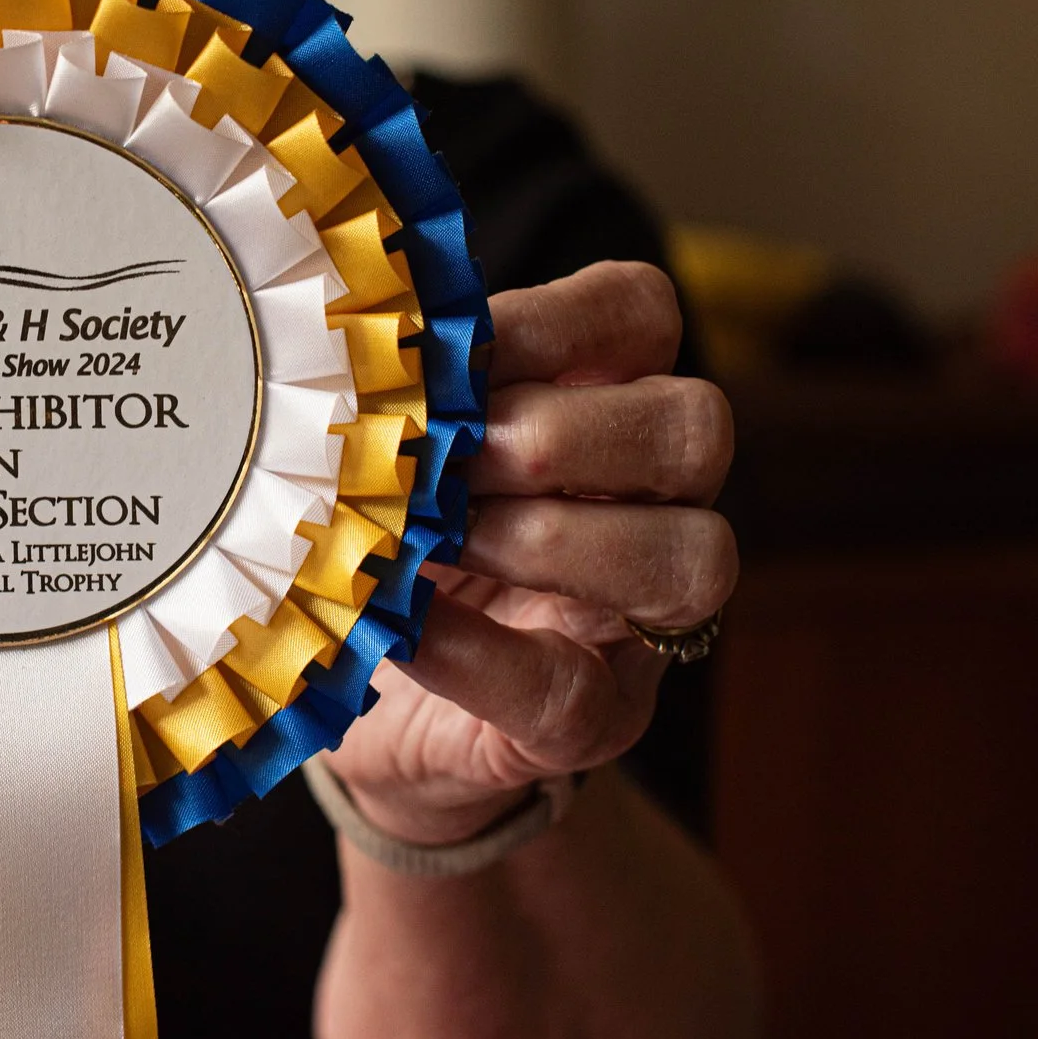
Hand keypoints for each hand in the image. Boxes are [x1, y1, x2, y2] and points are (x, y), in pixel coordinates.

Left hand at [326, 262, 735, 844]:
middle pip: (692, 427)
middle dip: (558, 435)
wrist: (356, 697)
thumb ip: (401, 401)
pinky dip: (475, 653)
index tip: (453, 344)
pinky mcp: (596, 722)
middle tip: (443, 455)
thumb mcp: (391, 451)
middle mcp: (657, 501)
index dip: (559, 318)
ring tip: (429, 541)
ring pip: (689, 557)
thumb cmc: (382, 535)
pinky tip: (400, 626)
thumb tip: (346, 355)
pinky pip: (569, 687)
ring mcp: (641, 621)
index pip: (640, 316)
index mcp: (604, 401)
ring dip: (546, 539)